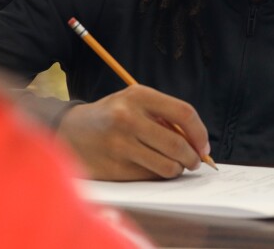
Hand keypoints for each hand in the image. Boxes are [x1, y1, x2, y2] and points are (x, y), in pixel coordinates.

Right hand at [57, 84, 209, 180]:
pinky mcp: (114, 168)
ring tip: (175, 165)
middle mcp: (128, 118)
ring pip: (167, 166)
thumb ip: (166, 116)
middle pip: (178, 144)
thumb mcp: (136, 102)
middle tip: (194, 161)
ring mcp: (120, 144)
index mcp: (139, 96)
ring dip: (178, 169)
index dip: (200, 133)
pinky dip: (158, 176)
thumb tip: (198, 143)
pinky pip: (150, 177)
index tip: (204, 146)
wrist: (70, 131)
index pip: (184, 113)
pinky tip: (152, 168)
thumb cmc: (113, 115)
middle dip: (193, 157)